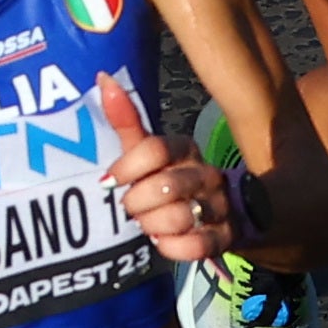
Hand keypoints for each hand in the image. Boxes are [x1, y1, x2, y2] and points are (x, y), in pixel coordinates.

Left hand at [90, 75, 232, 270]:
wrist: (214, 211)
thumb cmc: (167, 177)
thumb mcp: (146, 151)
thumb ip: (126, 119)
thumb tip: (103, 79)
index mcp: (185, 149)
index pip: (154, 149)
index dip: (126, 168)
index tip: (110, 181)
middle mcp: (206, 173)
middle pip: (165, 186)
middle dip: (137, 203)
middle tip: (130, 208)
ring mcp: (219, 205)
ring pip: (180, 217)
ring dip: (152, 225)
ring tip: (146, 225)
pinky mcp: (224, 236)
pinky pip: (196, 246)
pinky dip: (172, 247)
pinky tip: (162, 242)